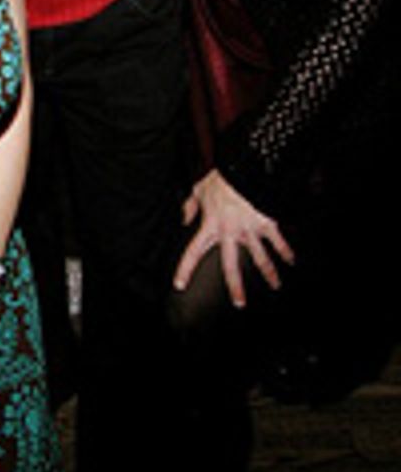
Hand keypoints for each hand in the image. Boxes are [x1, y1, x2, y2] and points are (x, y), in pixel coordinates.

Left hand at [173, 169, 293, 308]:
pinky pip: (277, 241)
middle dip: (236, 286)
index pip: (193, 251)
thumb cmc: (220, 178)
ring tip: (276, 285)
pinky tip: (291, 260)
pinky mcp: (266, 223)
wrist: (242, 167)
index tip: (179, 284)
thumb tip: (184, 217)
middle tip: (240, 303)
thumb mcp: (198, 189)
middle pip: (231, 266)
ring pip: (260, 258)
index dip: (185, 269)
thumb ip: (190, 205)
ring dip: (269, 273)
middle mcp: (229, 232)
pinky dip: (286, 250)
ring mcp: (249, 230)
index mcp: (210, 225)